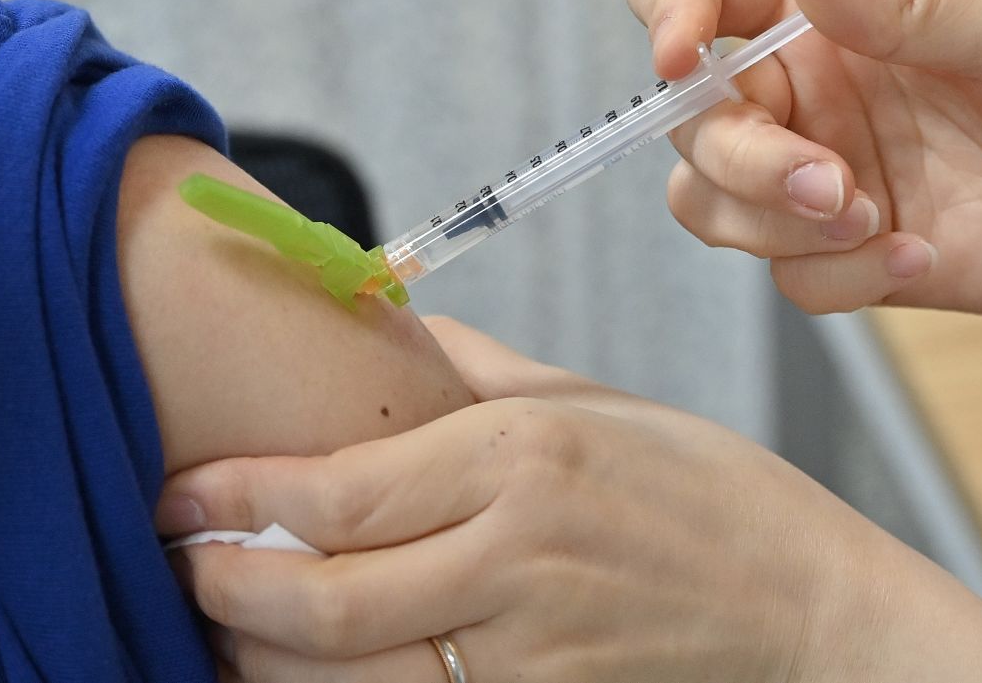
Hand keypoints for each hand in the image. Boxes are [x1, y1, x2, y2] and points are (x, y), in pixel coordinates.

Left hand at [157, 317, 981, 681]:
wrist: (809, 609)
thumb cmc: (709, 493)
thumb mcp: (597, 405)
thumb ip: (477, 373)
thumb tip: (386, 332)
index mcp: (523, 457)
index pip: (337, 491)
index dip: (233, 498)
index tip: (177, 491)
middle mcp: (517, 554)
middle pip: (320, 602)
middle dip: (220, 590)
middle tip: (173, 561)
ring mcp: (530, 648)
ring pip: (348, 674)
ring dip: (257, 655)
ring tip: (217, 619)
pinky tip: (304, 667)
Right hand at [626, 0, 981, 318]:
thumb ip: (894, 1)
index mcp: (822, 12)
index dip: (664, 10)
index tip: (681, 58)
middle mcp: (801, 90)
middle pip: (690, 121)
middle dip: (744, 160)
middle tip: (829, 183)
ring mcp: (812, 176)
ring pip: (710, 205)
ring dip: (776, 222)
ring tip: (876, 219)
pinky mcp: (839, 253)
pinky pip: (789, 278)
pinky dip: (845, 275)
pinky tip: (922, 256)